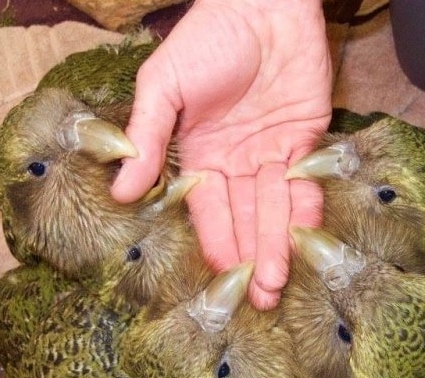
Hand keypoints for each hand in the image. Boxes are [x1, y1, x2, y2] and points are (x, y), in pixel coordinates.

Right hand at [111, 0, 331, 308]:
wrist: (261, 2)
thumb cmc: (206, 39)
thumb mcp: (163, 87)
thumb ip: (148, 138)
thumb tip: (120, 192)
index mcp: (199, 154)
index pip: (206, 209)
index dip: (214, 241)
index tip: (220, 278)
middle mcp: (236, 162)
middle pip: (243, 218)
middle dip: (248, 258)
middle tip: (254, 300)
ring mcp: (271, 153)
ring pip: (274, 209)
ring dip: (275, 247)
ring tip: (274, 287)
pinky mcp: (304, 140)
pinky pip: (305, 184)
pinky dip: (303, 213)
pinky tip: (300, 246)